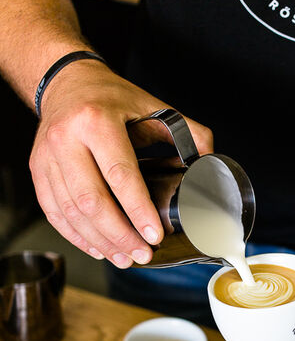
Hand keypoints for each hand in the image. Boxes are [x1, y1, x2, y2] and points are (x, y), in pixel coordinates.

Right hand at [29, 61, 212, 266]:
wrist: (66, 82)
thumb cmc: (111, 98)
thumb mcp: (152, 106)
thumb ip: (187, 133)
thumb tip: (211, 163)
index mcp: (97, 121)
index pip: (120, 174)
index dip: (138, 210)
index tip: (154, 234)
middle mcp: (66, 138)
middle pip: (91, 200)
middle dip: (120, 235)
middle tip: (143, 254)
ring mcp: (46, 156)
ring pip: (71, 212)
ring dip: (100, 241)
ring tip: (125, 258)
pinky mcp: (37, 170)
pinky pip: (53, 212)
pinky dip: (76, 235)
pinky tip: (98, 248)